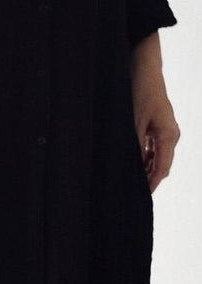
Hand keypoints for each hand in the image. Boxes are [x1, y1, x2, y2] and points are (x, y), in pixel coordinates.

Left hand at [131, 33, 179, 192]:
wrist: (144, 71)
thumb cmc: (140, 94)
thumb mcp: (134, 124)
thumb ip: (135, 148)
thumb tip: (133, 169)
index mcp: (168, 135)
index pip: (162, 168)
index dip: (152, 184)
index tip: (141, 197)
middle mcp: (170, 135)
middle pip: (161, 166)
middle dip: (147, 179)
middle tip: (129, 193)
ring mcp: (165, 132)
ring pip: (156, 159)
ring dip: (144, 170)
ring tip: (127, 181)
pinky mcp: (158, 129)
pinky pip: (153, 150)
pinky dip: (143, 160)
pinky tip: (131, 166)